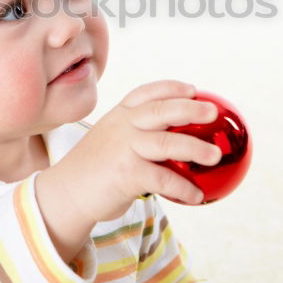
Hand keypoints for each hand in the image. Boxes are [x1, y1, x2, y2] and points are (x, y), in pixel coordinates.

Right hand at [51, 80, 222, 222]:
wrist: (66, 194)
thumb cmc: (94, 170)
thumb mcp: (111, 141)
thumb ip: (136, 137)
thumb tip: (176, 144)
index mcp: (119, 115)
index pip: (146, 93)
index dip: (171, 88)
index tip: (192, 88)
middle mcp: (122, 126)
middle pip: (161, 110)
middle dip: (190, 108)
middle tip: (213, 111)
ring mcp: (123, 148)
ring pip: (167, 143)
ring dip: (196, 149)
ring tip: (216, 156)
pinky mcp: (126, 173)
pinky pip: (163, 178)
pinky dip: (183, 187)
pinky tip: (197, 195)